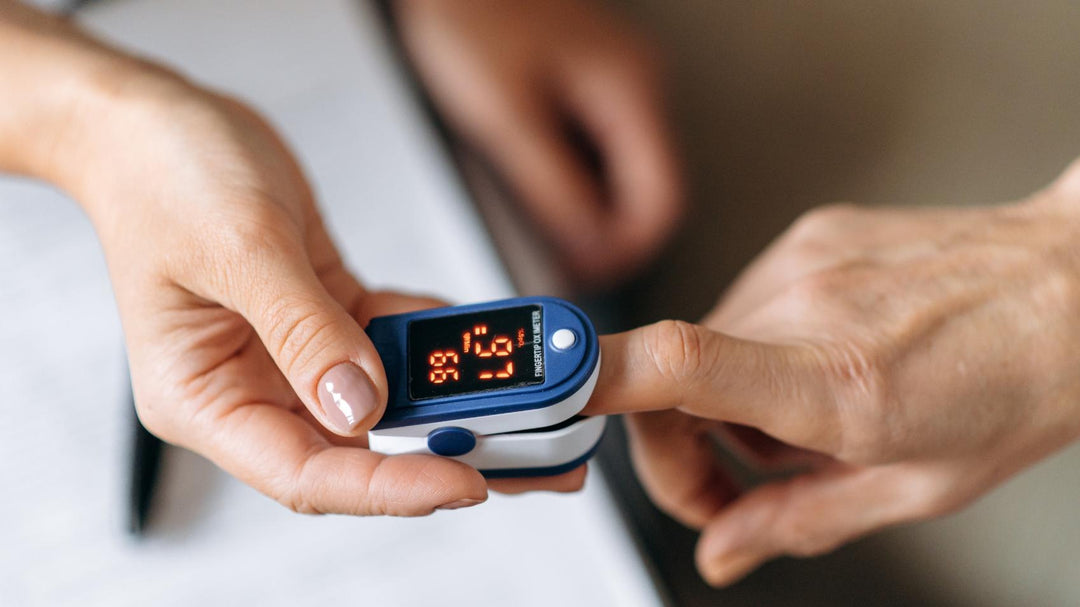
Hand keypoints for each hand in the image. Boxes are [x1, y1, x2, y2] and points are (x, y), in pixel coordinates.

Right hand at [62, 72, 503, 513]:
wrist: (157, 124)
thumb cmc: (164, 176)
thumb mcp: (241, 247)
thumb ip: (305, 331)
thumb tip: (363, 405)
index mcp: (204, 397)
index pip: (303, 474)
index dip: (387, 489)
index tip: (461, 479)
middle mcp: (248, 390)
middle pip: (353, 452)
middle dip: (435, 453)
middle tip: (517, 453)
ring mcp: (288, 359)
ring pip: (382, 403)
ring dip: (446, 399)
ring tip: (517, 400)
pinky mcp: (321, 320)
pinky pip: (388, 344)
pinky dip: (432, 342)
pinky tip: (477, 339)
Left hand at [394, 0, 682, 283]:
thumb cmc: (471, 20)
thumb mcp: (507, 118)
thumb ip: (553, 187)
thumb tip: (588, 246)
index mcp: (631, 91)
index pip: (666, 200)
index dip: (632, 250)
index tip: (592, 276)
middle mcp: (639, 86)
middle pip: (653, 191)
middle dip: (614, 237)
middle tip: (570, 267)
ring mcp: (621, 84)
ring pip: (629, 174)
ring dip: (598, 212)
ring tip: (552, 237)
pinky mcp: (594, 84)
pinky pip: (605, 151)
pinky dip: (584, 184)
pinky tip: (547, 194)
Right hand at [585, 163, 1079, 583]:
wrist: (1077, 282)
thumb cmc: (1019, 382)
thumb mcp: (916, 487)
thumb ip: (799, 521)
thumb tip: (722, 552)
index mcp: (838, 381)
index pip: (679, 365)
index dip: (594, 379)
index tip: (550, 399)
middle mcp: (806, 304)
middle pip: (670, 380)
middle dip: (685, 449)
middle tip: (737, 487)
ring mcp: (803, 258)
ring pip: (705, 346)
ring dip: (730, 401)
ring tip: (810, 421)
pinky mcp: (808, 234)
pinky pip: (742, 306)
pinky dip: (759, 352)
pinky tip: (822, 366)